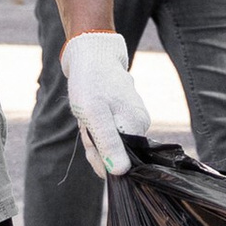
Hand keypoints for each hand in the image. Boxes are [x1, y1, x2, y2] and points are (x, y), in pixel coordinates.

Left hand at [62, 29, 151, 177]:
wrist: (90, 52)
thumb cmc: (90, 81)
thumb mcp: (94, 115)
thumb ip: (108, 144)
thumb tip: (122, 172)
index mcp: (137, 125)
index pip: (120, 161)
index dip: (100, 156)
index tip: (90, 140)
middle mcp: (140, 123)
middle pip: (114, 152)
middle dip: (94, 143)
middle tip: (84, 124)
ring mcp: (132, 117)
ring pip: (108, 141)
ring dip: (92, 133)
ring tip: (86, 114)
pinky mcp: (123, 112)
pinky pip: (107, 129)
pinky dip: (94, 124)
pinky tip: (89, 111)